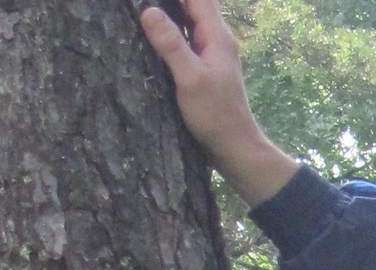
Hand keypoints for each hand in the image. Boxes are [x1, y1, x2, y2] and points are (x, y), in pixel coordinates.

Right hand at [137, 0, 297, 206]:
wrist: (235, 148)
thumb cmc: (215, 116)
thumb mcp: (190, 78)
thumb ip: (171, 44)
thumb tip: (148, 10)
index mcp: (217, 35)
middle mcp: (216, 39)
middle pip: (192, 5)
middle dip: (168, 2)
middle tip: (141, 5)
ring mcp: (211, 54)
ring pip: (188, 22)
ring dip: (169, 14)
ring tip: (141, 13)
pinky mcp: (205, 68)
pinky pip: (186, 40)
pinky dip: (171, 34)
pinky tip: (152, 37)